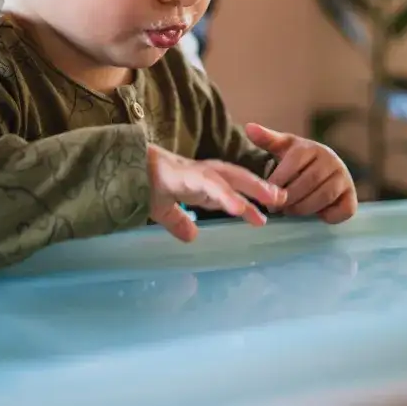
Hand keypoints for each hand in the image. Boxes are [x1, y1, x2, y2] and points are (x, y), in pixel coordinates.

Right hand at [146, 144, 285, 241]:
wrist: (123, 170)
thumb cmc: (143, 186)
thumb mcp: (164, 211)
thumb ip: (178, 222)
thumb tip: (191, 236)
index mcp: (198, 182)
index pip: (229, 190)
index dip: (246, 202)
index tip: (262, 218)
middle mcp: (203, 174)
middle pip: (238, 178)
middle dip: (260, 188)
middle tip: (283, 200)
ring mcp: (197, 173)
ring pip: (233, 177)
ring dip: (254, 187)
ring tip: (274, 199)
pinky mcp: (188, 175)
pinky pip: (213, 185)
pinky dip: (228, 196)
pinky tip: (241, 208)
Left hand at [244, 124, 356, 223]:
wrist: (323, 169)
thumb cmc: (298, 160)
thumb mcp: (282, 148)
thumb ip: (267, 140)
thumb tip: (249, 128)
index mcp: (312, 148)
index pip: (294, 163)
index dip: (278, 180)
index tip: (266, 194)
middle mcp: (332, 160)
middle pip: (309, 181)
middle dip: (289, 198)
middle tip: (276, 208)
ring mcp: (344, 178)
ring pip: (323, 196)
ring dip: (303, 208)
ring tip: (290, 212)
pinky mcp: (351, 196)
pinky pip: (341, 210)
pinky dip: (326, 216)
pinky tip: (313, 215)